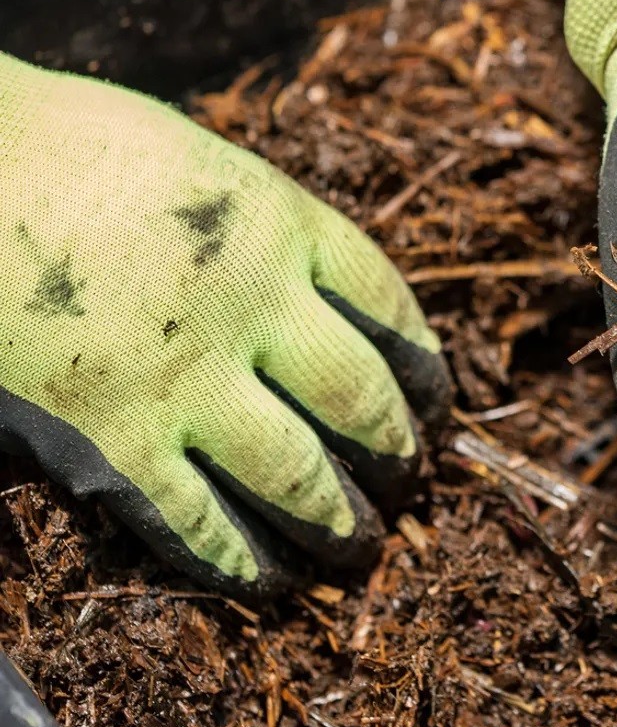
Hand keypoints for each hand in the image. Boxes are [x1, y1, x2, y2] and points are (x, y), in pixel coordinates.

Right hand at [0, 54, 451, 597]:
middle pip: (358, 397)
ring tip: (358, 543)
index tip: (435, 396)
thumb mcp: (202, 165)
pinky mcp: (111, 439)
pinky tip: (263, 579)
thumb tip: (313, 294)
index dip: (422, 363)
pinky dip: (236, 557)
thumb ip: (266, 230)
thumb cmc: (71, 148)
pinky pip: (192, 519)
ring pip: (295, 473)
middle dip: (395, 450)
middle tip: (408, 478)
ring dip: (336, 518)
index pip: (387, 305)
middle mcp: (253, 305)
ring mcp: (185, 377)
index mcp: (282, 224)